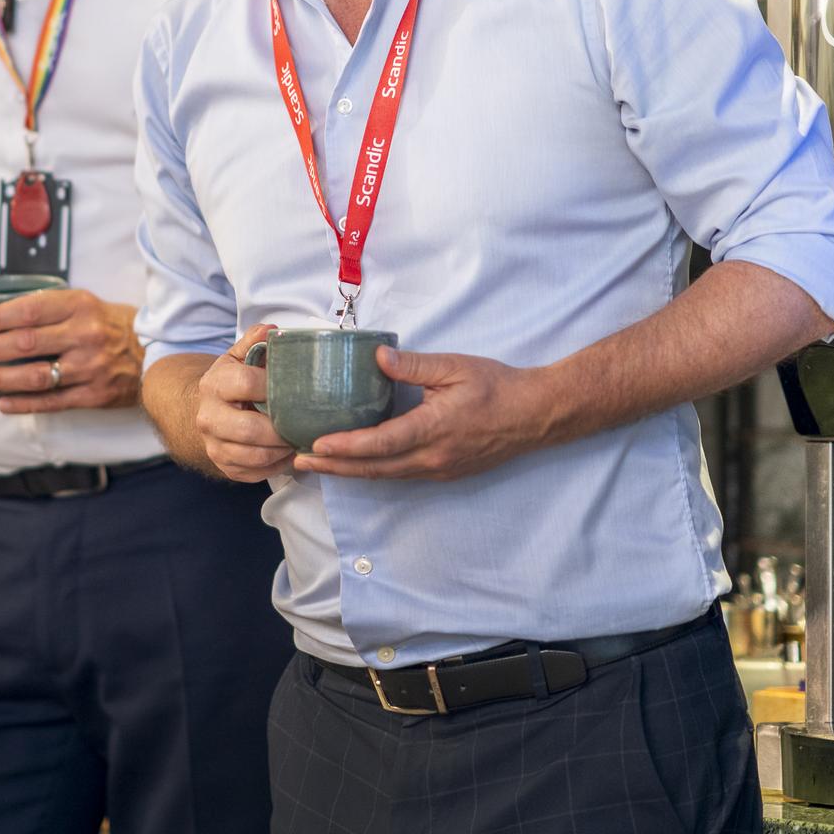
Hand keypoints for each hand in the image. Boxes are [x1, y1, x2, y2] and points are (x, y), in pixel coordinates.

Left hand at [0, 288, 143, 412]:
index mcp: (81, 307)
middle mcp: (84, 336)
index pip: (30, 310)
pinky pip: (51, 402)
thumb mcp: (88, 304)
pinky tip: (2, 403)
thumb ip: (52, 309)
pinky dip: (23, 404)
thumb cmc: (114, 327)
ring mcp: (90, 368)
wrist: (157, 354)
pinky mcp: (94, 395)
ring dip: (1, 378)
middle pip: (27, 343)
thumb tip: (4, 317)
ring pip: (35, 376)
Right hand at [194, 324, 294, 482]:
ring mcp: (215, 446)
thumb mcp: (239, 357)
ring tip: (300, 438)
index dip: (274, 385)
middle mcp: (209, 417)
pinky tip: (289, 452)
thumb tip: (273, 330)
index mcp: (214, 384)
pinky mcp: (225, 467)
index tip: (296, 388)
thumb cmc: (232, 383)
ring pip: (257, 456)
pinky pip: (257, 473)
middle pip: (251, 429)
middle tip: (304, 423)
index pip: (246, 384)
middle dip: (282, 429)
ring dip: (284, 450)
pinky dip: (278, 465)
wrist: (209, 411)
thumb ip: (255, 341)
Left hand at [296, 347, 550, 481]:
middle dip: (334, 468)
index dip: (346, 448)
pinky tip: (356, 464)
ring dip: (350, 472)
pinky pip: (401, 475)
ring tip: (318, 466)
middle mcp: (433, 457)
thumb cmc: (497, 386)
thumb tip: (376, 358)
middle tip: (299, 463)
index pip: (381, 443)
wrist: (535, 415)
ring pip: (386, 476)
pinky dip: (373, 471)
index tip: (316, 446)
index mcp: (434, 428)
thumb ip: (414, 365)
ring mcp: (439, 468)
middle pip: (375, 469)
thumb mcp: (455, 367)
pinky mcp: (444, 471)